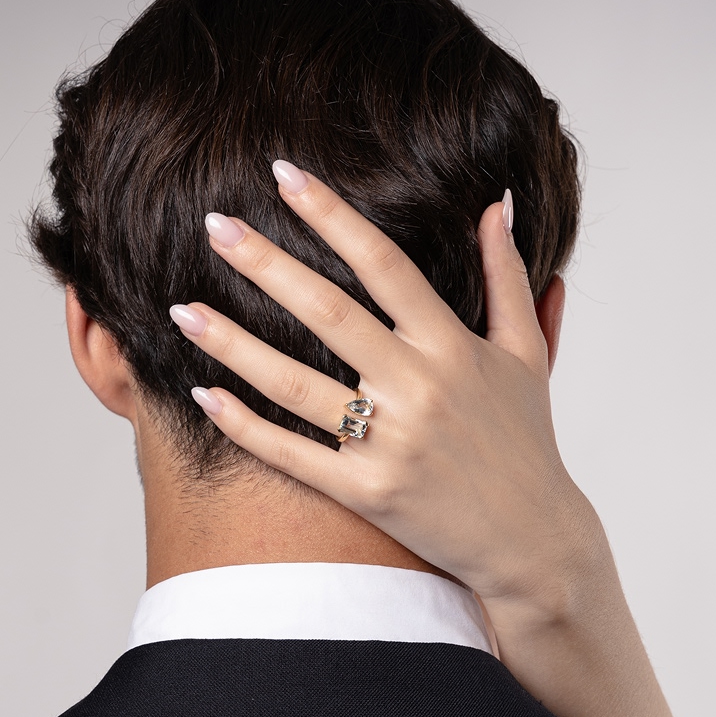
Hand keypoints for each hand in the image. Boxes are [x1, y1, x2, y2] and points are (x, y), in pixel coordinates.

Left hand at [169, 160, 691, 716]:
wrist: (533, 541)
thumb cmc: (525, 443)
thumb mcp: (528, 354)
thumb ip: (507, 277)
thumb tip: (498, 205)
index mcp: (454, 346)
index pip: (385, 264)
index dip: (333, 215)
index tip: (285, 175)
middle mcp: (420, 388)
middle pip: (329, 312)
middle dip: (266, 264)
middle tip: (214, 223)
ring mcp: (391, 443)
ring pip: (295, 384)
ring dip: (232, 344)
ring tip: (182, 310)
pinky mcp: (367, 493)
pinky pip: (293, 454)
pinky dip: (245, 426)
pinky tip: (203, 395)